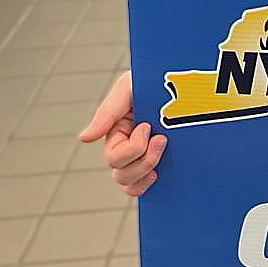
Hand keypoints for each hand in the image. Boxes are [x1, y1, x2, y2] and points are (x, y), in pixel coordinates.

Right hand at [78, 72, 166, 197]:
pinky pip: (144, 186)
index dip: (132, 148)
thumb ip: (107, 113)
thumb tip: (84, 139)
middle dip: (143, 160)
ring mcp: (142, 157)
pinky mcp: (160, 163)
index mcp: (116, 133)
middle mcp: (125, 148)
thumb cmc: (150, 81)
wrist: (182, 80)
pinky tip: (157, 175)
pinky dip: (146, 186)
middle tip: (163, 139)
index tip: (148, 127)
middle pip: (122, 175)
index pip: (114, 157)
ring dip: (146, 171)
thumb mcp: (127, 89)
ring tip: (164, 154)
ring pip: (131, 183)